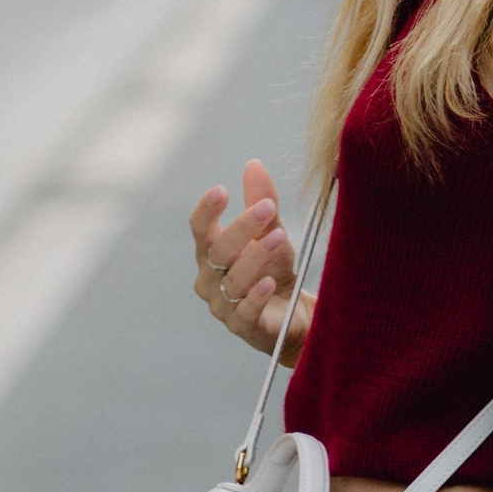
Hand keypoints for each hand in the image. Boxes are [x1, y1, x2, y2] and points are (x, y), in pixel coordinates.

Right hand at [189, 158, 303, 357]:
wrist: (293, 314)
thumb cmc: (275, 270)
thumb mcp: (272, 231)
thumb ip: (261, 201)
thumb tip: (253, 164)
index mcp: (211, 252)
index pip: (199, 229)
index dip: (207, 210)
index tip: (222, 190)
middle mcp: (210, 278)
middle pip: (217, 250)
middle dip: (242, 228)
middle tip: (268, 207)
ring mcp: (223, 305)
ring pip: (232, 279)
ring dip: (255, 257)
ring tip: (279, 238)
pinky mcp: (243, 327)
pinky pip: (245, 312)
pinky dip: (256, 296)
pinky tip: (270, 282)